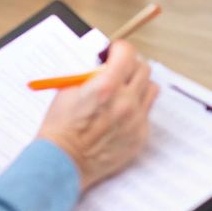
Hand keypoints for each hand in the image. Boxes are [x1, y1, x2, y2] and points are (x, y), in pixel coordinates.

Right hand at [35, 41, 158, 189]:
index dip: (119, 49)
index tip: (114, 52)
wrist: (63, 162)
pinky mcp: (139, 136)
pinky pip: (147, 113)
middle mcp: (125, 102)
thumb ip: (91, 74)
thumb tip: (104, 62)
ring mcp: (135, 120)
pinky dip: (137, 108)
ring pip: (151, 89)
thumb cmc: (60, 128)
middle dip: (129, 65)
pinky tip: (120, 114)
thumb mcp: (68, 89)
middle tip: (118, 70)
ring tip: (123, 91)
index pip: (128, 53)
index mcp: (107, 86)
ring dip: (138, 85)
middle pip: (143, 68)